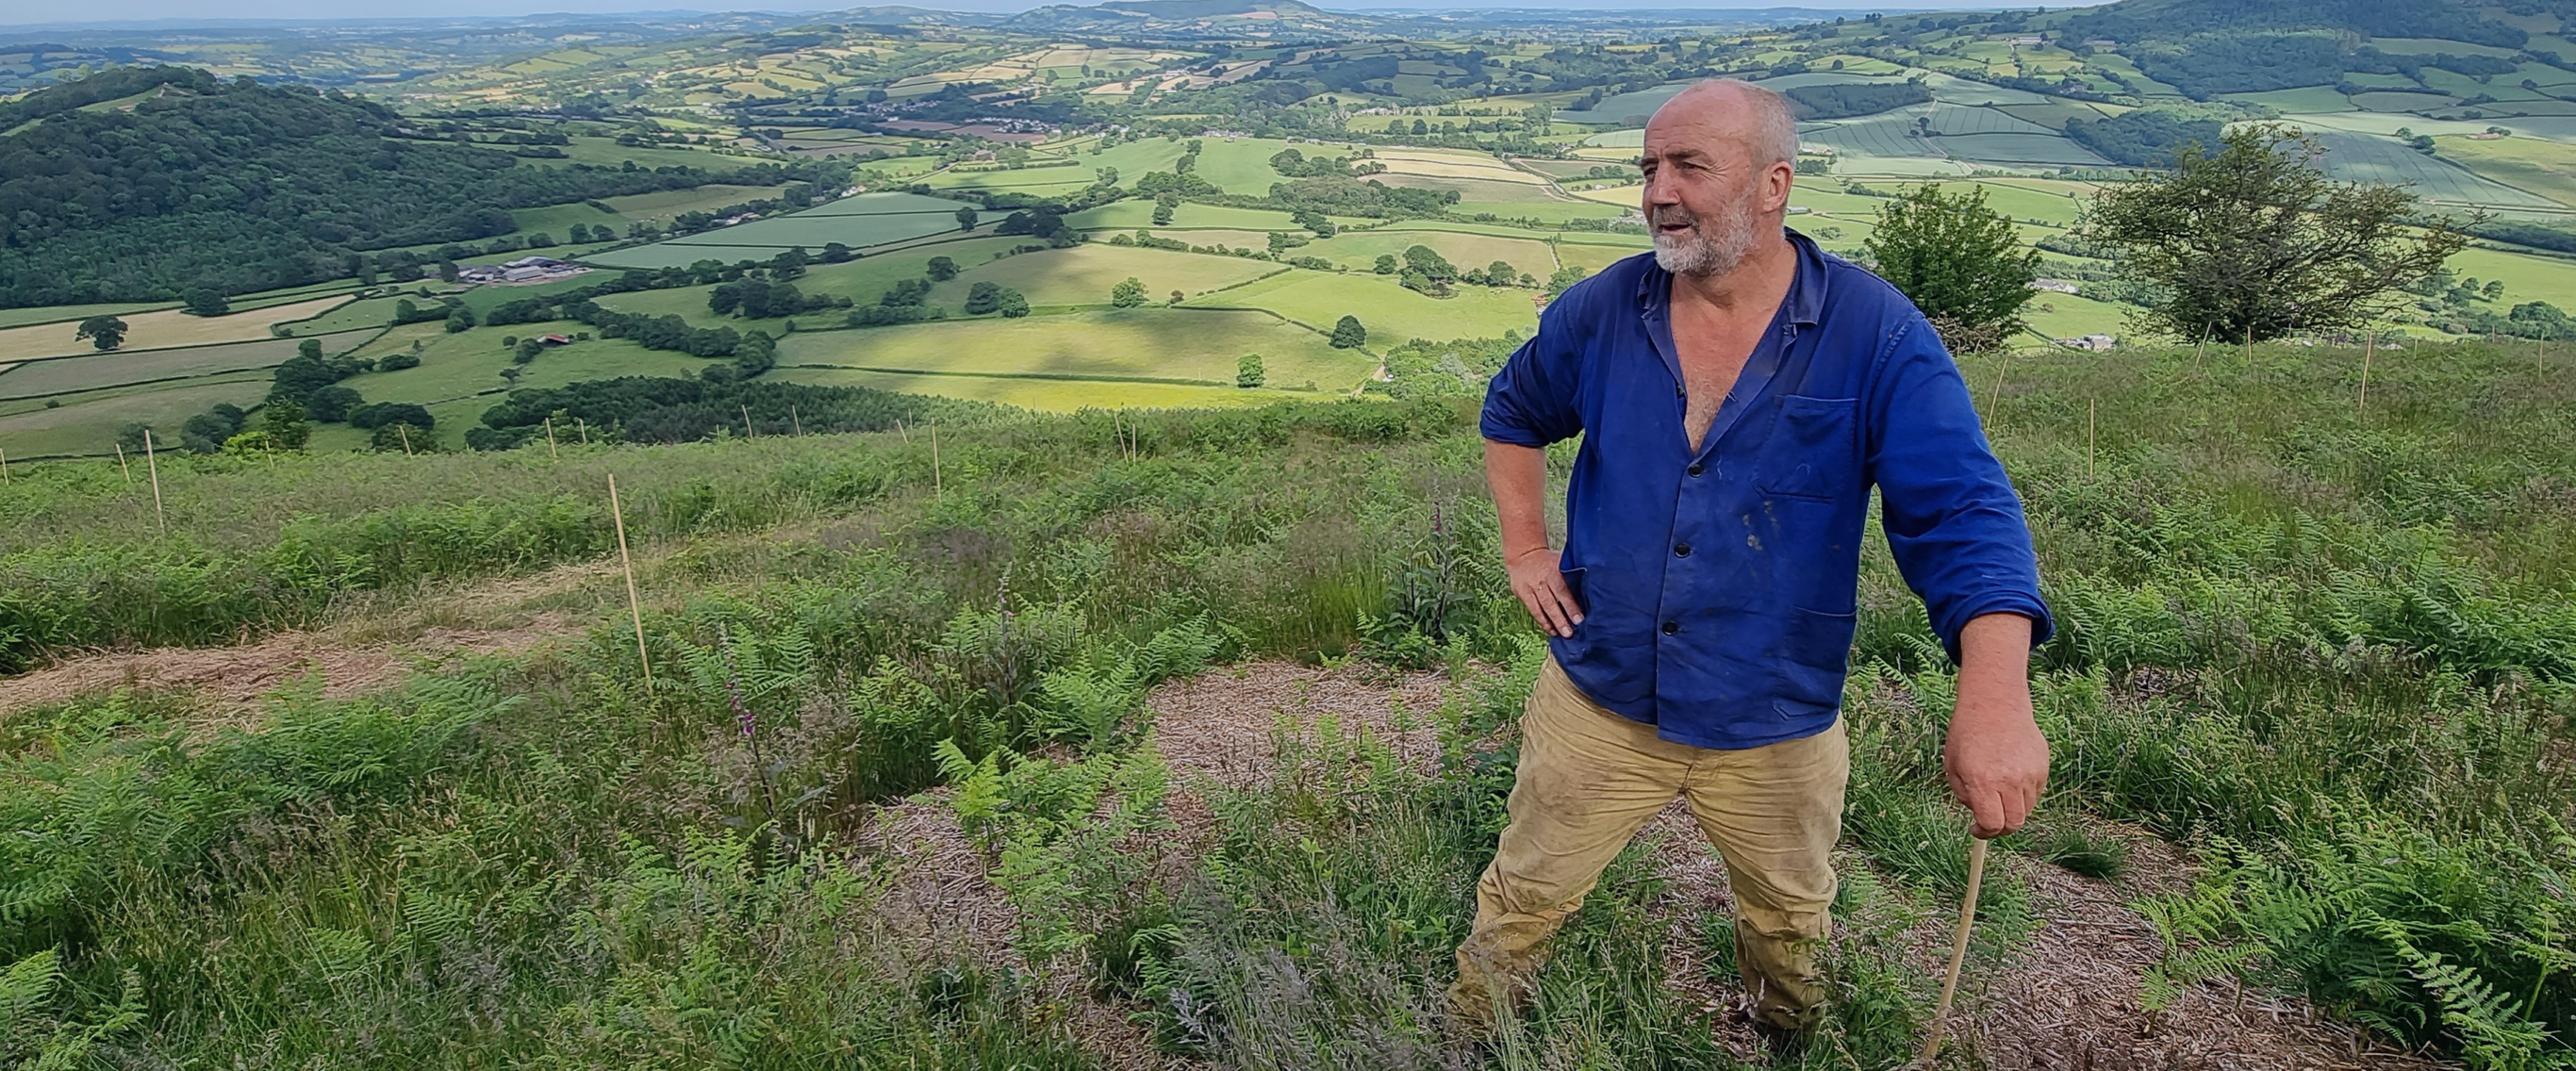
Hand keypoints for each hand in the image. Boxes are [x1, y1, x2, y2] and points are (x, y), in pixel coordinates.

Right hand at [1504, 546, 1582, 637]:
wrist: (1524, 554)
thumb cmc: (1549, 561)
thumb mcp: (1561, 562)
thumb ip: (1572, 574)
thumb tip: (1592, 588)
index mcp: (1553, 571)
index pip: (1563, 591)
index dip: (1571, 606)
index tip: (1579, 620)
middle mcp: (1540, 580)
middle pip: (1551, 602)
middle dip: (1561, 619)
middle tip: (1570, 633)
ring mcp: (1529, 587)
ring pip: (1540, 608)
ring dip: (1551, 623)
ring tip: (1561, 635)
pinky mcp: (1521, 593)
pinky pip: (1532, 610)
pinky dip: (1541, 621)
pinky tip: (1550, 630)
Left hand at [1944, 614, 2047, 837]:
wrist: (1994, 703)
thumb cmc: (1967, 732)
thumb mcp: (1952, 766)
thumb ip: (1964, 795)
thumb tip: (1979, 816)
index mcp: (1984, 781)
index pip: (1992, 824)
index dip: (1983, 833)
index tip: (1976, 829)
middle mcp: (2011, 780)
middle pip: (2014, 824)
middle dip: (2000, 829)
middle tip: (1989, 821)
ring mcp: (2031, 773)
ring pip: (2026, 809)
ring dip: (2011, 808)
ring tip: (1997, 789)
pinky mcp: (2043, 766)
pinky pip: (2035, 792)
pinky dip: (2023, 792)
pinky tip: (2009, 774)